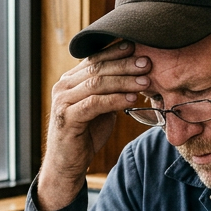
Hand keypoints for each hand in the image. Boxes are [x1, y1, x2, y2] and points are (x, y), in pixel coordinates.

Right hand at [37, 42, 152, 210]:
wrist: (67, 164)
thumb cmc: (85, 135)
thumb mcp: (100, 108)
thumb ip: (110, 92)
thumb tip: (135, 75)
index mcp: (69, 81)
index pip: (94, 59)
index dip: (115, 52)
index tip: (136, 47)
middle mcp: (63, 87)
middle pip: (97, 68)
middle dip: (124, 64)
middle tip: (147, 63)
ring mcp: (62, 101)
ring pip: (97, 83)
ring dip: (124, 81)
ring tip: (145, 81)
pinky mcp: (67, 117)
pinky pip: (95, 103)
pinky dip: (116, 100)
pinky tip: (132, 100)